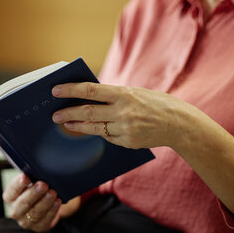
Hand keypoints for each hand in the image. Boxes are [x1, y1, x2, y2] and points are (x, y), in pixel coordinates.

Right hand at [3, 173, 61, 231]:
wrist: (44, 204)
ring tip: (52, 192)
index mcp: (10, 197)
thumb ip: (30, 175)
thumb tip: (36, 167)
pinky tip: (57, 201)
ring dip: (45, 202)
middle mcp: (15, 211)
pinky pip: (46, 220)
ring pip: (35, 212)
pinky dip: (52, 210)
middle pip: (23, 203)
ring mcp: (26, 221)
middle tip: (43, 184)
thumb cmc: (35, 189)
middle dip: (34, 193)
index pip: (12, 190)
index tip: (25, 177)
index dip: (18, 184)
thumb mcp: (30, 181)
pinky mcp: (39, 227)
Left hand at [51, 82, 197, 149]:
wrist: (179, 123)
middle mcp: (123, 111)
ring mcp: (125, 129)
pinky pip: (108, 137)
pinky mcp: (128, 142)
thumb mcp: (136, 92)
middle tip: (55, 115)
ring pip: (94, 128)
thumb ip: (114, 96)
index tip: (55, 90)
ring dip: (78, 126)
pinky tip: (93, 130)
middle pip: (88, 112)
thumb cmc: (156, 103)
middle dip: (68, 113)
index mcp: (124, 93)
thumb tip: (89, 98)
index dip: (71, 90)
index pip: (91, 90)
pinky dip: (100, 132)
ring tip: (66, 124)